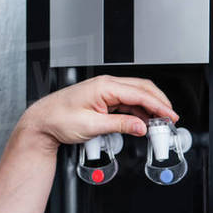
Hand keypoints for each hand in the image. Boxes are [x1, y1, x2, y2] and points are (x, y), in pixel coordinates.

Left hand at [22, 74, 178, 147]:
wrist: (42, 122)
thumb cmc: (58, 120)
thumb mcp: (92, 126)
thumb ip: (120, 125)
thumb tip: (140, 127)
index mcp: (104, 86)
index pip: (140, 94)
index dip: (159, 105)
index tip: (170, 116)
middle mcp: (106, 85)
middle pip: (142, 89)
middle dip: (159, 103)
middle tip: (171, 118)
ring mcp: (105, 91)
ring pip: (135, 95)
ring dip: (149, 108)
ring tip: (160, 122)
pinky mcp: (102, 99)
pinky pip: (126, 102)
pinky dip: (138, 111)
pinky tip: (143, 121)